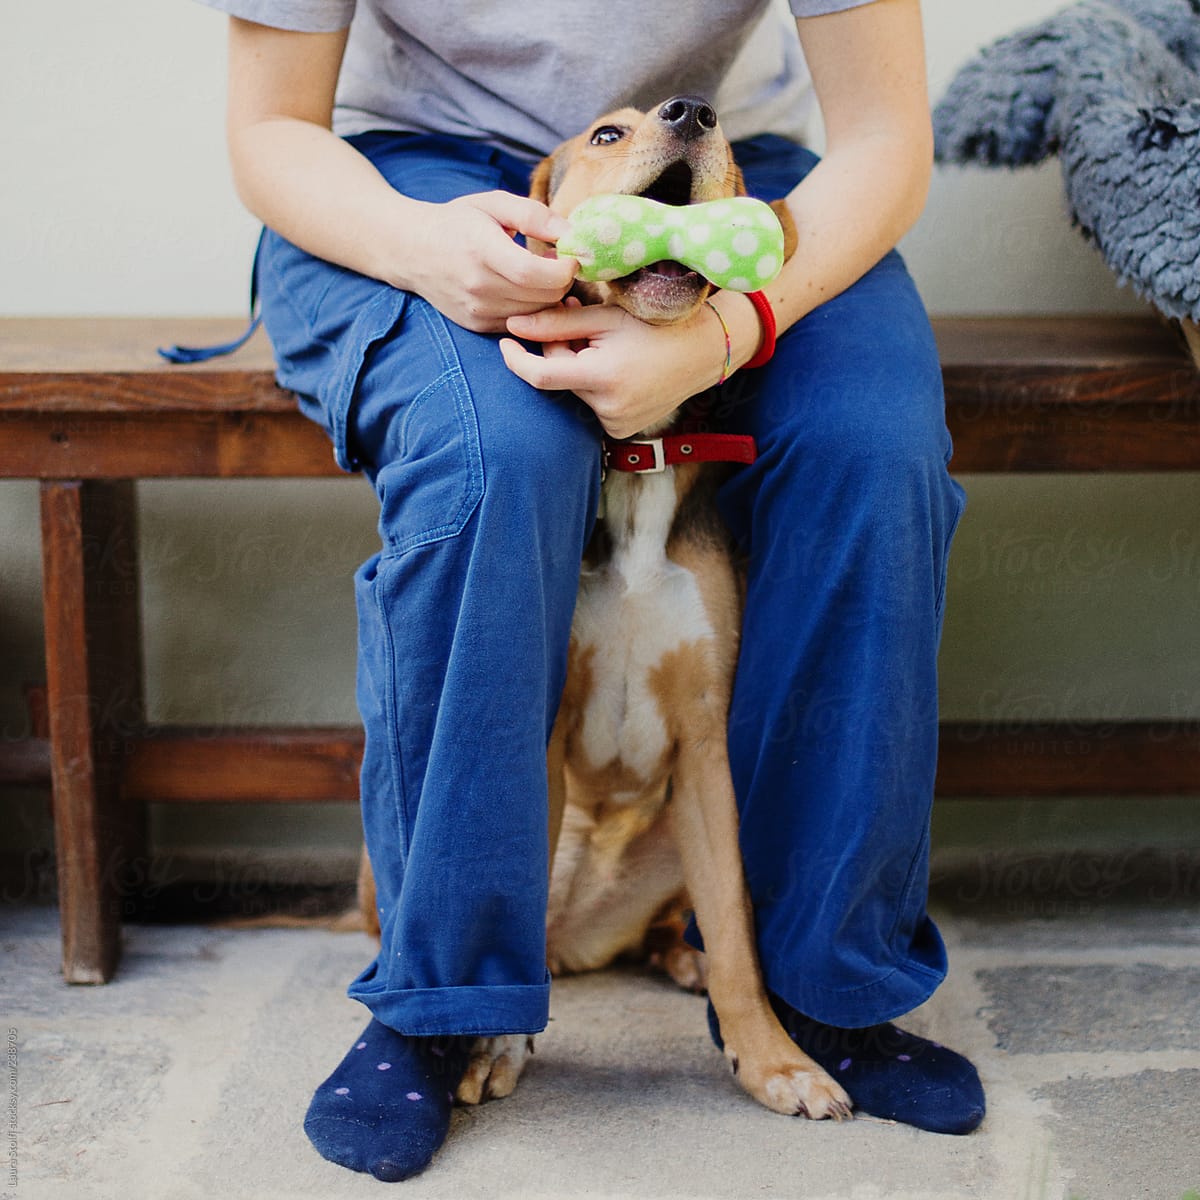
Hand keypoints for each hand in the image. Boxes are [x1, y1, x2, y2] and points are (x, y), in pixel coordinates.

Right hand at [402, 192, 578, 332]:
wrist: (412, 251)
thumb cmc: (457, 222)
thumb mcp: (493, 203)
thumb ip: (533, 215)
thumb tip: (570, 234)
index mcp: (481, 250)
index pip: (533, 274)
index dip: (563, 268)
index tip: (570, 255)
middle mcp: (478, 286)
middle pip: (543, 297)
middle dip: (561, 281)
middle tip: (555, 261)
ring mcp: (477, 310)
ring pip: (537, 314)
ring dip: (548, 296)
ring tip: (536, 273)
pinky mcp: (478, 325)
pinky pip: (522, 324)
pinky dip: (531, 309)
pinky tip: (521, 289)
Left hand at [500, 300, 728, 438]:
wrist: (702, 352)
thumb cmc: (654, 326)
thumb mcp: (604, 317)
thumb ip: (556, 323)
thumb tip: (513, 326)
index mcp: (602, 378)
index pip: (540, 376)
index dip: (516, 359)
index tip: (505, 341)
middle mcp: (608, 409)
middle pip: (559, 378)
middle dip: (559, 349)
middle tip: (577, 313)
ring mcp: (616, 424)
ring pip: (575, 390)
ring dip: (577, 366)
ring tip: (604, 341)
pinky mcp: (622, 430)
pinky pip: (592, 405)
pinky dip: (594, 385)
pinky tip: (617, 367)